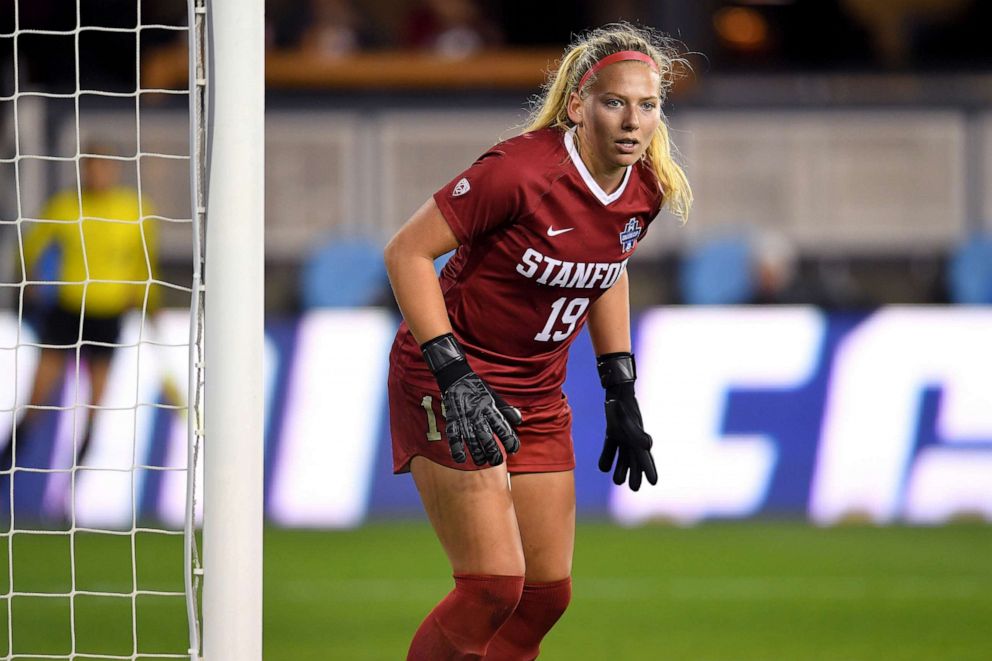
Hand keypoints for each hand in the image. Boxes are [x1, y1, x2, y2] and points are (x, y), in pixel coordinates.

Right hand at [422, 333, 520, 465]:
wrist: (456, 376)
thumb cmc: (478, 388)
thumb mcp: (495, 396)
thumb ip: (507, 410)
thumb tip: (519, 421)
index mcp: (490, 408)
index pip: (503, 427)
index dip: (510, 440)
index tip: (514, 449)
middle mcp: (478, 414)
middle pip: (487, 437)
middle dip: (493, 452)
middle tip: (497, 462)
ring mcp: (464, 417)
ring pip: (471, 440)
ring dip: (477, 454)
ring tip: (482, 462)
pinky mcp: (452, 419)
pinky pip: (453, 436)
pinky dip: (456, 449)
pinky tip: (461, 459)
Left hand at [596, 352, 656, 490]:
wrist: (617, 391)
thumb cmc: (623, 405)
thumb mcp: (629, 421)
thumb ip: (637, 434)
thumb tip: (648, 446)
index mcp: (638, 439)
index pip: (645, 458)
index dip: (649, 470)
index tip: (654, 483)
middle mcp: (632, 438)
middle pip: (635, 460)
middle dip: (635, 473)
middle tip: (634, 488)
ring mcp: (623, 435)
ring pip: (623, 456)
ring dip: (621, 467)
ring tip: (618, 481)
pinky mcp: (613, 432)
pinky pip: (611, 447)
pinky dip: (607, 457)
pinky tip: (603, 467)